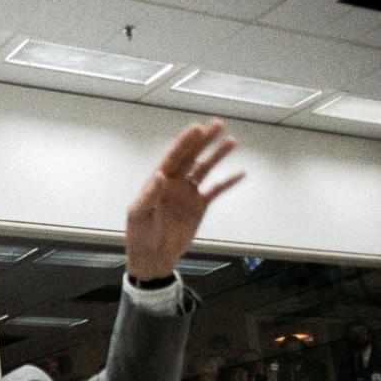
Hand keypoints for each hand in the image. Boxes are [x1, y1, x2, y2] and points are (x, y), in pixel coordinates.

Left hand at [126, 119, 243, 280]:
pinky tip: (241, 173)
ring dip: (217, 156)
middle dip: (203, 141)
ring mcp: (188, 194)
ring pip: (205, 170)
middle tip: (217, 124)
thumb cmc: (140, 235)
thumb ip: (149, 195)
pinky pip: (216, 190)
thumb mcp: (139, 215)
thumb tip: (160, 175)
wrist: (153, 257)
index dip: (184, 143)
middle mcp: (174, 183)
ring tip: (231, 140)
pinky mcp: (199, 207)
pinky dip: (228, 182)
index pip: (173, 158)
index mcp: (157, 182)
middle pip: (191, 157)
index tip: (196, 128)